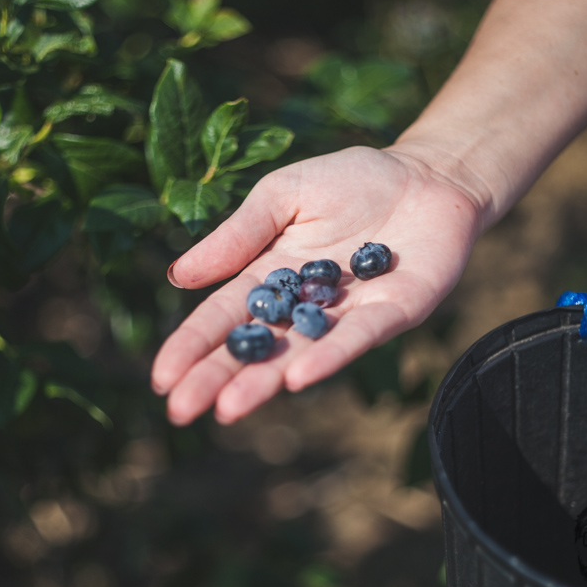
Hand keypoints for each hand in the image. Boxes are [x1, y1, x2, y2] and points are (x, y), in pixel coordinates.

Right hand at [150, 144, 488, 425]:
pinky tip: (297, 378)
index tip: (161, 378)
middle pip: (256, 347)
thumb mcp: (281, 197)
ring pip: (300, 354)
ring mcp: (347, 315)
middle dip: (217, 378)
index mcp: (270, 277)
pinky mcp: (394, 313)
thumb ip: (237, 238)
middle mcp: (305, 307)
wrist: (425, 174)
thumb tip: (177, 276)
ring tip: (228, 408)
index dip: (192, 346)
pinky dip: (328, 356)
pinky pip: (357, 338)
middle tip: (181, 412)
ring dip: (264, 382)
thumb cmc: (351, 180)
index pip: (224, 317)